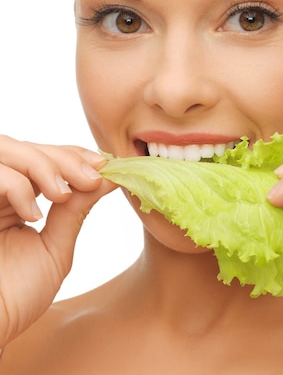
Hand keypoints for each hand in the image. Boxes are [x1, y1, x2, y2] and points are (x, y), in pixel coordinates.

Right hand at [0, 135, 114, 345]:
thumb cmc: (13, 297)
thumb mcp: (54, 248)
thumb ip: (76, 210)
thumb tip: (110, 175)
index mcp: (15, 198)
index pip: (44, 156)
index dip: (74, 154)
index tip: (104, 166)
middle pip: (28, 147)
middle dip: (65, 158)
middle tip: (90, 178)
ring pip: (8, 148)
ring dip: (43, 165)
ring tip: (62, 194)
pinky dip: (17, 185)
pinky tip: (32, 215)